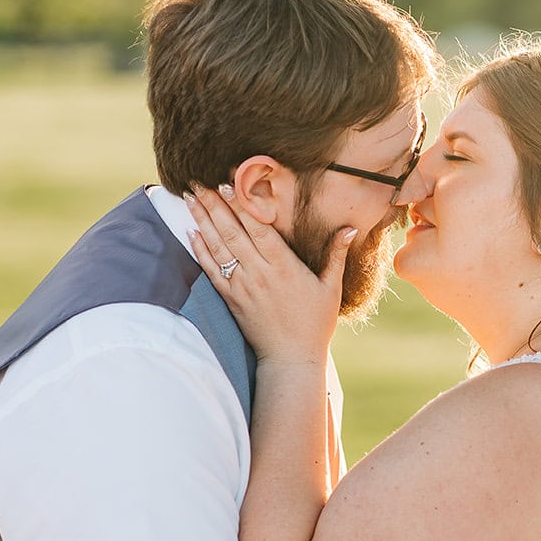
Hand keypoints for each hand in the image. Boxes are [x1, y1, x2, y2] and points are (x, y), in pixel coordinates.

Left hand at [186, 185, 355, 362]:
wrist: (291, 359)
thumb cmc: (315, 323)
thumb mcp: (332, 288)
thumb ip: (337, 255)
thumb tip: (350, 228)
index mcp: (284, 266)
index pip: (258, 228)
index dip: (241, 204)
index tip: (227, 183)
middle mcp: (260, 273)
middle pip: (233, 231)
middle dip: (214, 204)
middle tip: (199, 181)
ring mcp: (243, 286)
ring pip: (219, 247)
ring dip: (202, 220)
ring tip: (190, 197)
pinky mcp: (231, 299)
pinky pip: (212, 270)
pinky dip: (200, 250)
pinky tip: (191, 232)